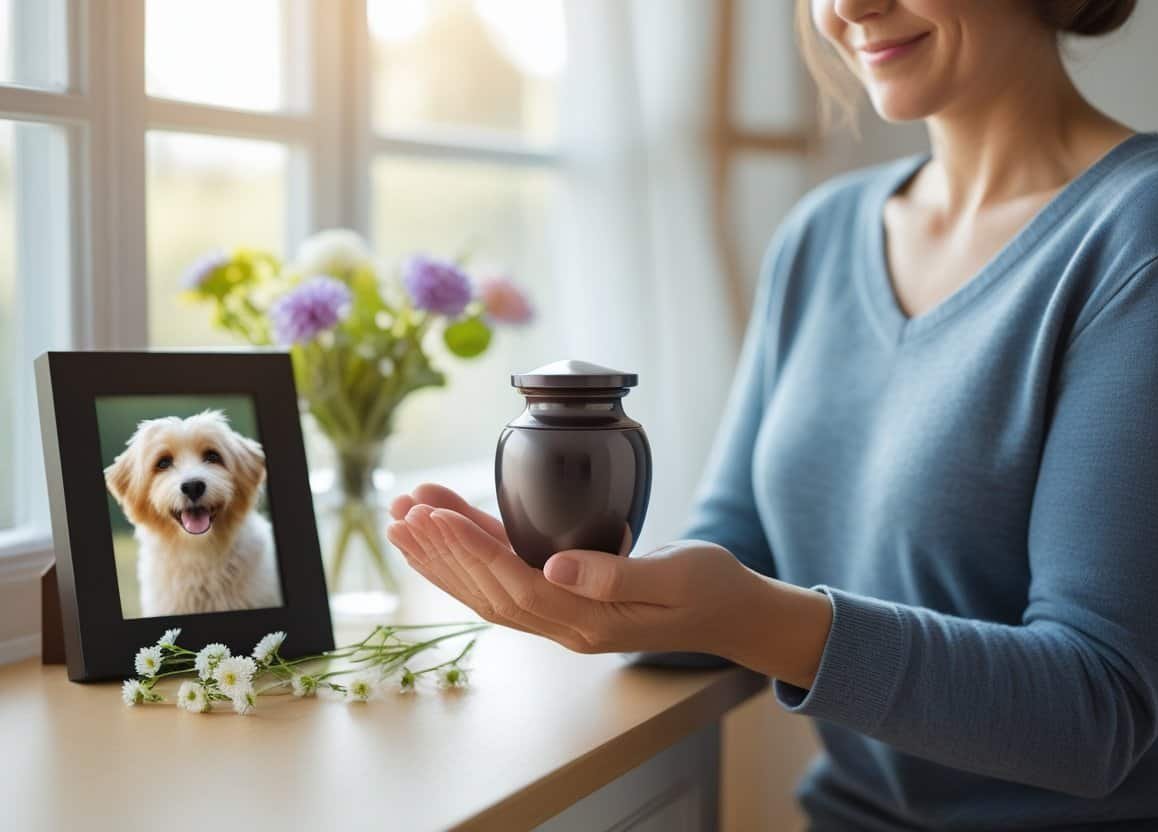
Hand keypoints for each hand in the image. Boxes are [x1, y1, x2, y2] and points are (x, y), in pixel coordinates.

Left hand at [385, 483, 773, 658]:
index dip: (472, 550)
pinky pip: (507, 579)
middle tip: (402, 509)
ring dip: (445, 555)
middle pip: (488, 591)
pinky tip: (448, 529)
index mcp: (591, 623)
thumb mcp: (678, 577)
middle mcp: (567, 625)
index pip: (516, 586)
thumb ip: (619, 574)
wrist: (733, 613)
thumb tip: (556, 568)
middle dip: (441, 550)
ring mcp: (563, 616)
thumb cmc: (713, 588)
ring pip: (488, 588)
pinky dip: (473, 554)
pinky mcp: (565, 598)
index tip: (437, 515)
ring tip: (407, 516)